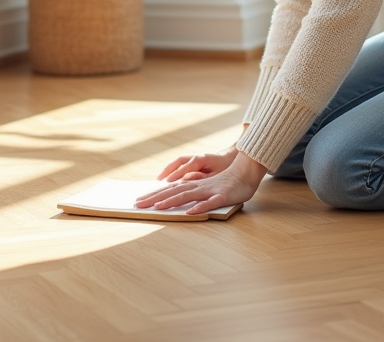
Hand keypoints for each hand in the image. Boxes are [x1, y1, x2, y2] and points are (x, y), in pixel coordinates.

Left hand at [136, 152, 267, 214]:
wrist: (246, 172)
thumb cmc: (226, 182)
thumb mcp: (206, 187)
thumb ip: (191, 191)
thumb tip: (176, 199)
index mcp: (193, 184)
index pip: (169, 190)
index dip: (153, 195)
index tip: (138, 201)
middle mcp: (198, 186)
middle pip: (173, 192)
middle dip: (155, 198)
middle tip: (137, 205)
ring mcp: (210, 190)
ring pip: (188, 196)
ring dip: (172, 202)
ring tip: (157, 208)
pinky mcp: (223, 196)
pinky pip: (210, 202)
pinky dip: (200, 207)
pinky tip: (190, 212)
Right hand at [157, 147, 239, 181]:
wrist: (233, 156)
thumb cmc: (226, 166)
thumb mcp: (217, 173)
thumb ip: (202, 177)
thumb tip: (186, 180)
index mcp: (201, 159)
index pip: (185, 167)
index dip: (176, 175)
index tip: (167, 183)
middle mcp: (195, 157)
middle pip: (177, 164)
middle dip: (166, 171)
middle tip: (158, 180)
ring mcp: (194, 159)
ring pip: (177, 163)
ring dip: (167, 170)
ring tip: (158, 179)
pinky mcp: (194, 163)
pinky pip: (180, 166)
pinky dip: (172, 170)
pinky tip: (167, 179)